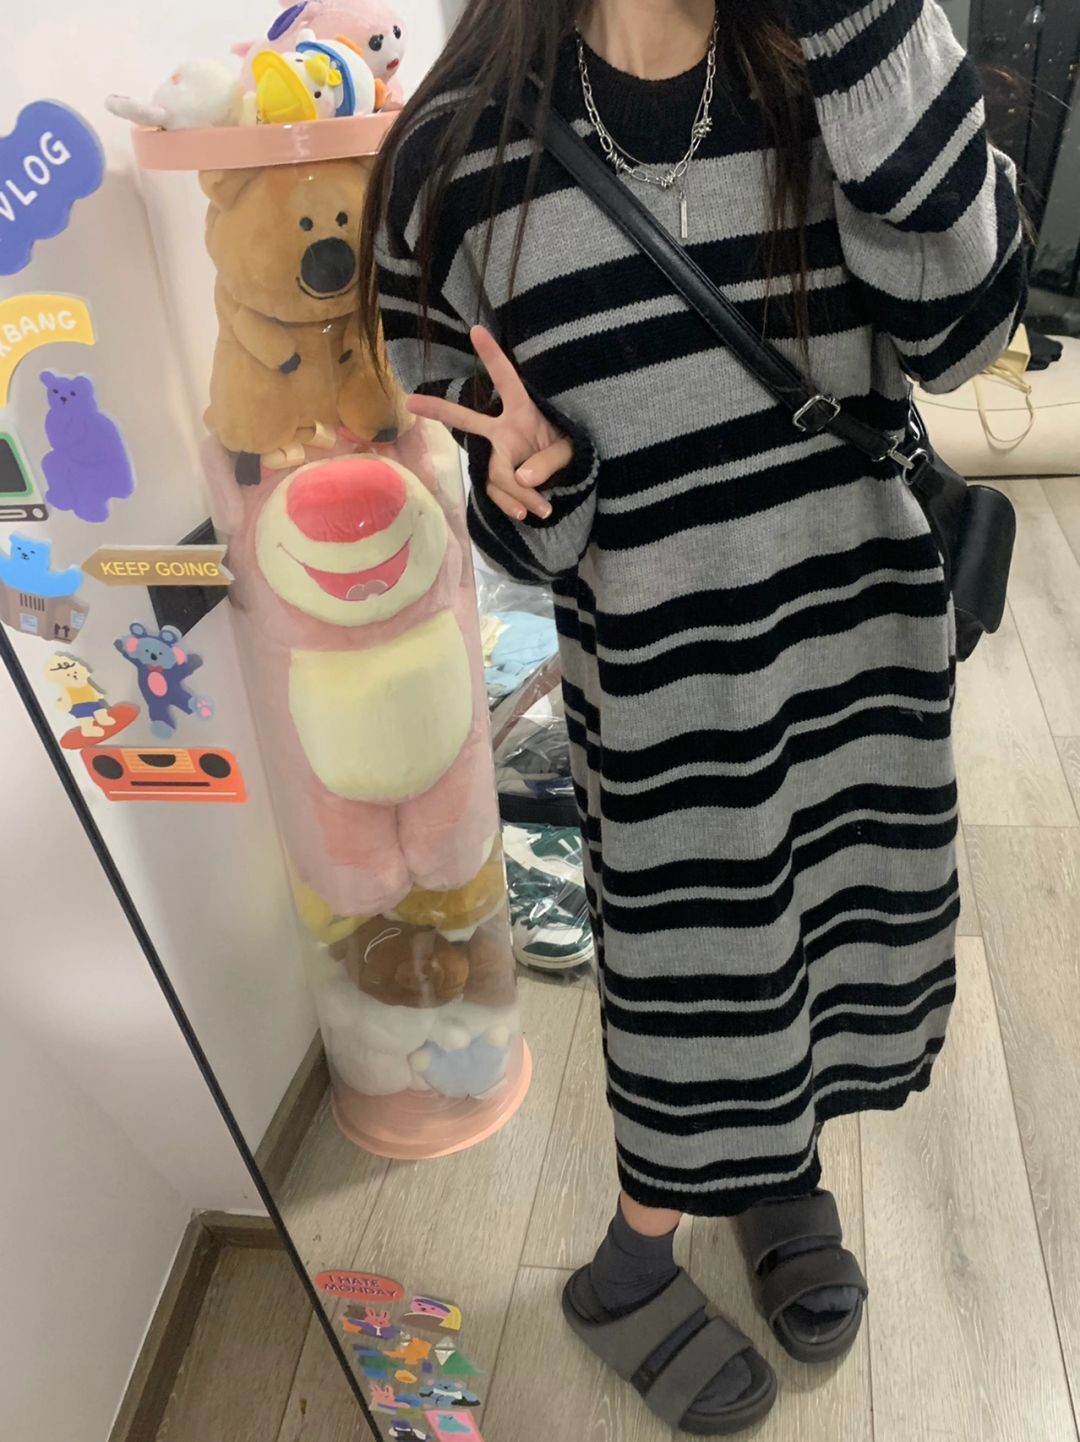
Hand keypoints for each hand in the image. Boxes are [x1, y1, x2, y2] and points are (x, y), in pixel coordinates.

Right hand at [405, 325, 572, 520]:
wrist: (569, 481)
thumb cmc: (571, 454)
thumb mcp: (571, 452)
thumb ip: (549, 462)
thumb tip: (522, 478)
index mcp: (522, 412)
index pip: (507, 381)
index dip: (492, 356)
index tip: (477, 330)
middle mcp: (502, 431)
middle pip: (467, 420)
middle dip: (439, 410)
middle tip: (411, 401)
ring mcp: (496, 454)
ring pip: (495, 474)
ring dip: (518, 494)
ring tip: (543, 508)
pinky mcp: (496, 477)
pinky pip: (495, 492)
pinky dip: (511, 504)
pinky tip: (525, 513)